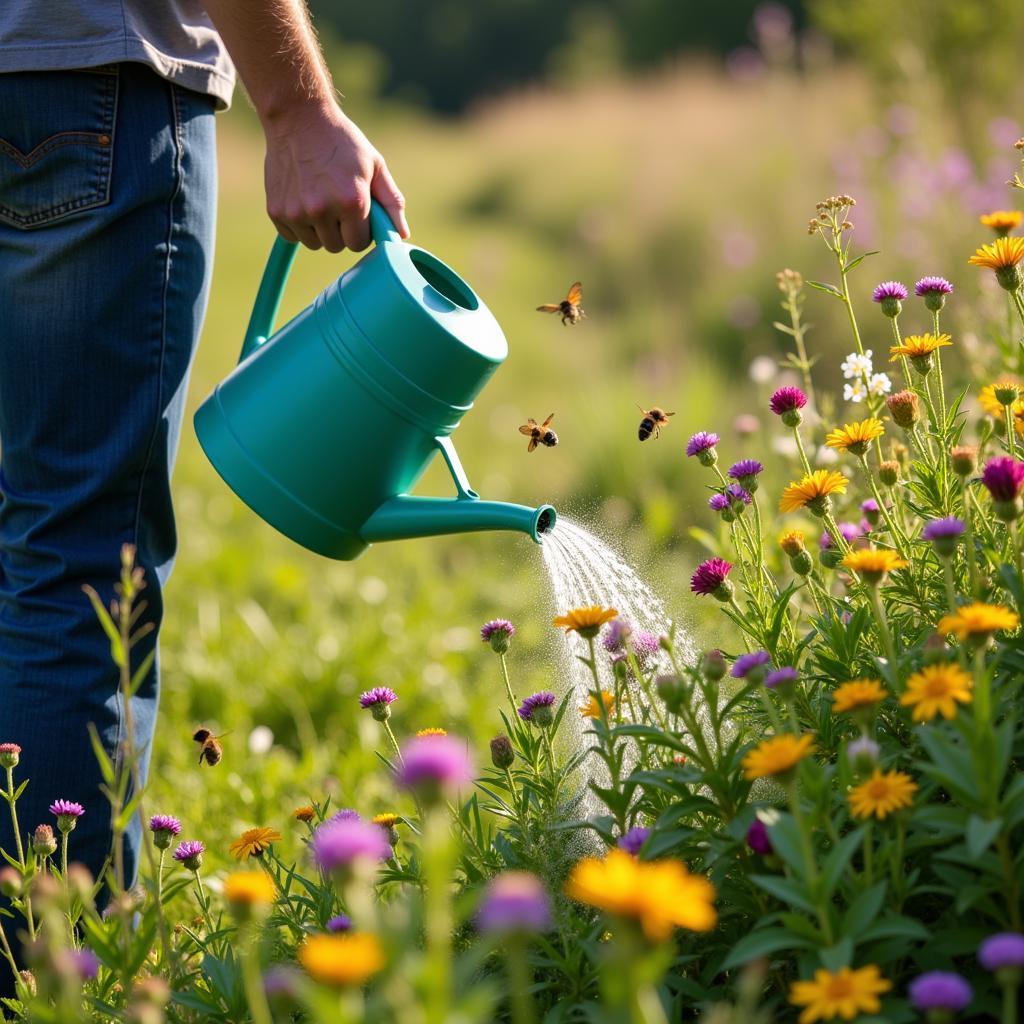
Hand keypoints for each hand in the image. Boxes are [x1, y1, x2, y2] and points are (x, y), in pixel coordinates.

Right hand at [262, 100, 408, 251]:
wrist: (298, 117)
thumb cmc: (342, 141)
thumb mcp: (374, 165)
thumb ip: (391, 201)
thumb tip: (402, 234)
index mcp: (351, 201)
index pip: (358, 244)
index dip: (360, 231)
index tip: (356, 215)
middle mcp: (322, 210)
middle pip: (336, 246)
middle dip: (340, 231)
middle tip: (337, 203)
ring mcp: (296, 212)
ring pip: (314, 243)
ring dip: (319, 230)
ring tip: (320, 200)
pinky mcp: (276, 211)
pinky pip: (292, 236)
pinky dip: (298, 225)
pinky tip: (302, 200)